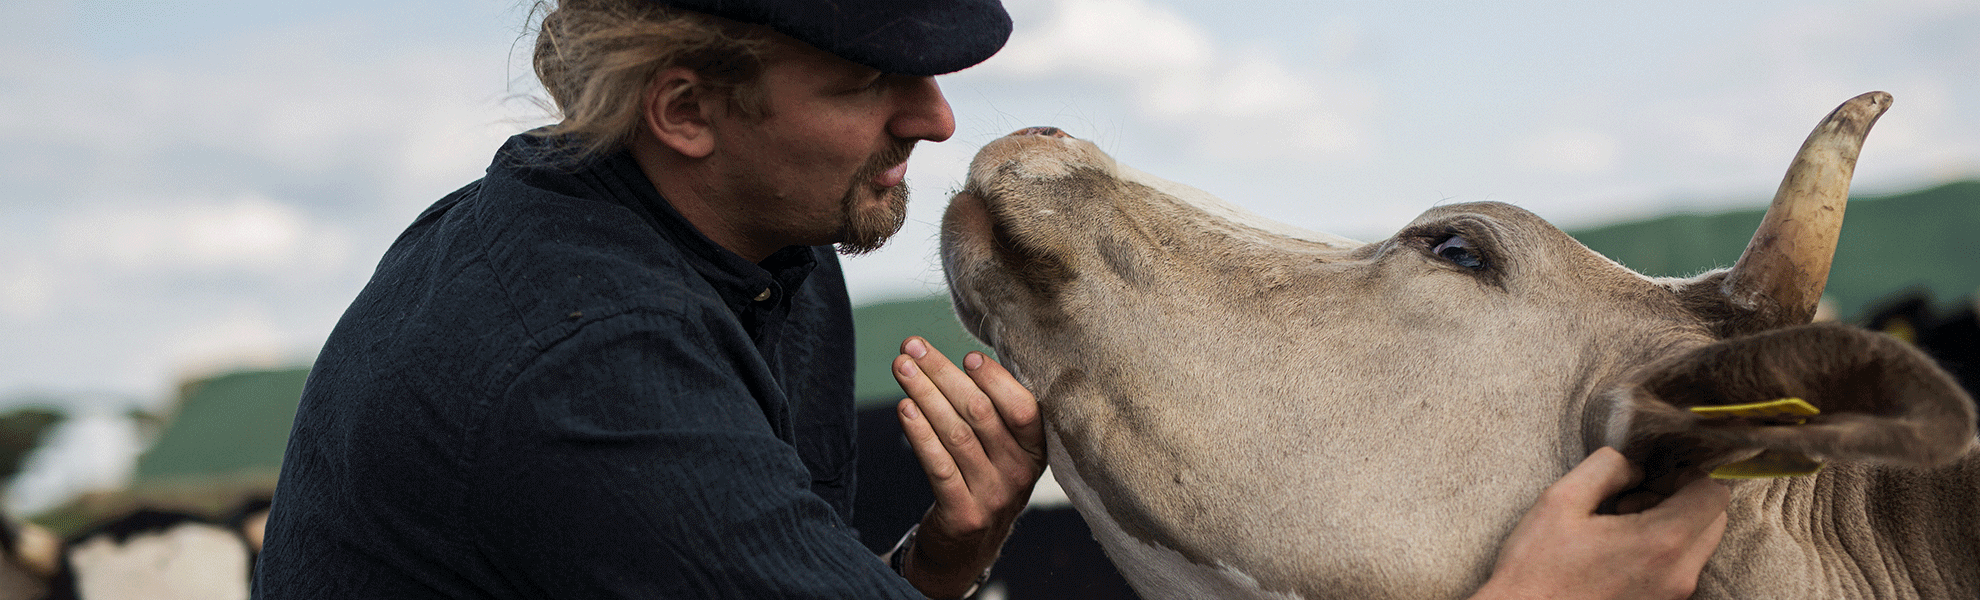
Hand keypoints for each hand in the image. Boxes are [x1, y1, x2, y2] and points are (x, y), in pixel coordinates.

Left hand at [891, 337, 1047, 598]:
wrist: (969, 548)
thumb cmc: (982, 478)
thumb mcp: (1003, 449)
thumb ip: (995, 409)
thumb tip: (966, 356)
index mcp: (1037, 450)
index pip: (1022, 407)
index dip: (994, 379)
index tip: (965, 355)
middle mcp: (1021, 473)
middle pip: (980, 413)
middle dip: (942, 374)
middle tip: (912, 347)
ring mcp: (994, 496)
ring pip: (956, 434)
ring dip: (924, 394)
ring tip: (900, 367)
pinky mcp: (964, 514)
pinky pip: (939, 466)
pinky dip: (920, 433)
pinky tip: (904, 407)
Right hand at [1472, 447, 1729, 599]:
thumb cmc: (1536, 568)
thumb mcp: (1560, 500)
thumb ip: (1607, 467)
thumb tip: (1636, 466)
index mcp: (1660, 541)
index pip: (1713, 494)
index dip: (1684, 475)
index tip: (1648, 478)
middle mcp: (1678, 573)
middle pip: (1715, 519)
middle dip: (1681, 499)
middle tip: (1632, 500)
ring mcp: (1673, 596)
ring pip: (1701, 544)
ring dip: (1673, 525)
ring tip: (1621, 527)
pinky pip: (1682, 567)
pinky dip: (1663, 550)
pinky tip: (1619, 552)